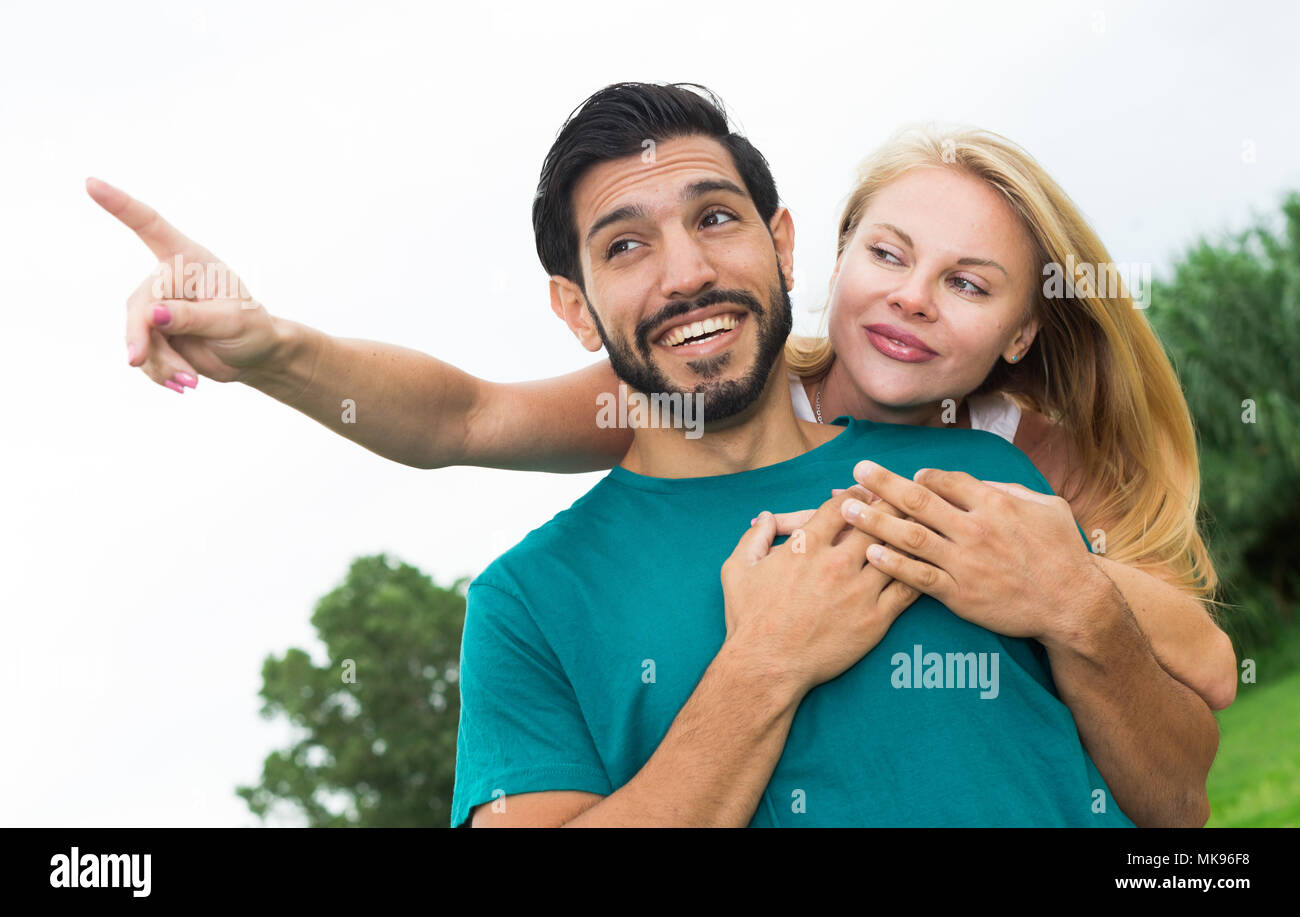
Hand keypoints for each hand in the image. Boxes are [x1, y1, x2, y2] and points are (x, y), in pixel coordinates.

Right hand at [87, 177, 281, 392]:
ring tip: (191, 382)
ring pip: (138, 334)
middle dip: (140, 336)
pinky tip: (184, 384)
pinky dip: (160, 372)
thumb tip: (154, 313)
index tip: (92, 184)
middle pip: (138, 303)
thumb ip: (193, 317)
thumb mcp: (231, 323)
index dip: (121, 205)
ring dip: (159, 362)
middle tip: (140, 361)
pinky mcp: (154, 334)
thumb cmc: (251, 329)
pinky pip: (144, 355)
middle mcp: (169, 279)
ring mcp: (158, 307)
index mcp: (190, 261)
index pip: (152, 227)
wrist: (255, 357)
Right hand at [720, 490, 918, 698]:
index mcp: (806, 547)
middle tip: (903, 501)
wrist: (766, 667)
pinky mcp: (875, 620)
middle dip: (890, 507)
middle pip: (877, 521)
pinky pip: (907, 589)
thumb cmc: (749, 620)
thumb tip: (766, 517)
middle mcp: (836, 564)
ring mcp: (858, 592)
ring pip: (896, 551)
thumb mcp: (737, 570)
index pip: (843, 506)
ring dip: (908, 537)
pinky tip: (924, 565)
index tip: (867, 493)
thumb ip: (754, 538)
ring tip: (921, 528)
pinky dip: (918, 572)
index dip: (858, 494)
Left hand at [841, 460, 1109, 646]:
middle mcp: (975, 529)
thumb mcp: (1047, 507)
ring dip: (875, 521)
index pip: (946, 480)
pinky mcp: (959, 594)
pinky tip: (871, 553)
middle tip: (857, 470)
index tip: (908, 476)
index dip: (922, 476)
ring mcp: (964, 563)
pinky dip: (893, 564)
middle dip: (883, 483)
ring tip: (847, 509)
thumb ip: (1008, 490)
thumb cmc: (1063, 553)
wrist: (1072, 606)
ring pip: (910, 536)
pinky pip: (917, 577)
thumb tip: (974, 481)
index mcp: (995, 504)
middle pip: (918, 500)